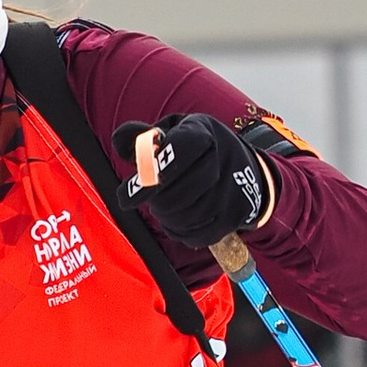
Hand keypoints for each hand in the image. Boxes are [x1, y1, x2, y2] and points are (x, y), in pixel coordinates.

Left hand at [123, 114, 279, 244]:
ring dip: (165, 216)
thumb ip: (143, 136)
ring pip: (184, 218)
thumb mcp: (173, 130)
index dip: (148, 177)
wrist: (246, 167)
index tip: (125, 197)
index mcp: (201, 134)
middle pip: (175, 195)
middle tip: (149, 197)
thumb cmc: (197, 147)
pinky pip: (196, 236)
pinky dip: (179, 231)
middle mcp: (220, 162)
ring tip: (163, 205)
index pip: (175, 154)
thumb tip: (120, 141)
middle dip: (154, 201)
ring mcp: (229, 192)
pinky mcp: (234, 217)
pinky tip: (177, 219)